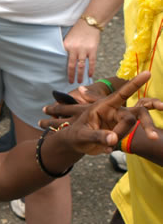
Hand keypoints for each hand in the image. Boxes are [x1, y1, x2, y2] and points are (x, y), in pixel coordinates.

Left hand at [39, 72, 158, 154]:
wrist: (76, 144)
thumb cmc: (76, 135)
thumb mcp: (81, 135)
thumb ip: (97, 136)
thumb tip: (114, 139)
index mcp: (103, 106)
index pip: (122, 93)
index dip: (135, 83)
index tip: (148, 72)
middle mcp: (114, 111)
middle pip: (129, 118)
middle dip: (123, 131)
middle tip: (112, 142)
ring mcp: (119, 121)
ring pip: (130, 128)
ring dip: (119, 138)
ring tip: (104, 148)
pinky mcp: (121, 130)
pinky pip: (126, 137)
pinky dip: (115, 146)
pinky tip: (104, 150)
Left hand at [64, 19, 100, 83]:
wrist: (90, 22)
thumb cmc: (78, 31)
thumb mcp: (69, 39)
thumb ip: (68, 49)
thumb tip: (67, 60)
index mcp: (66, 46)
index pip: (64, 61)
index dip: (65, 69)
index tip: (64, 76)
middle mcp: (74, 49)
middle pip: (72, 66)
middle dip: (71, 75)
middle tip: (71, 82)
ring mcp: (84, 50)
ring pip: (81, 66)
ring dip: (80, 75)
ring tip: (80, 81)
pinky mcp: (93, 49)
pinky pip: (91, 62)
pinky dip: (91, 69)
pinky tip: (90, 75)